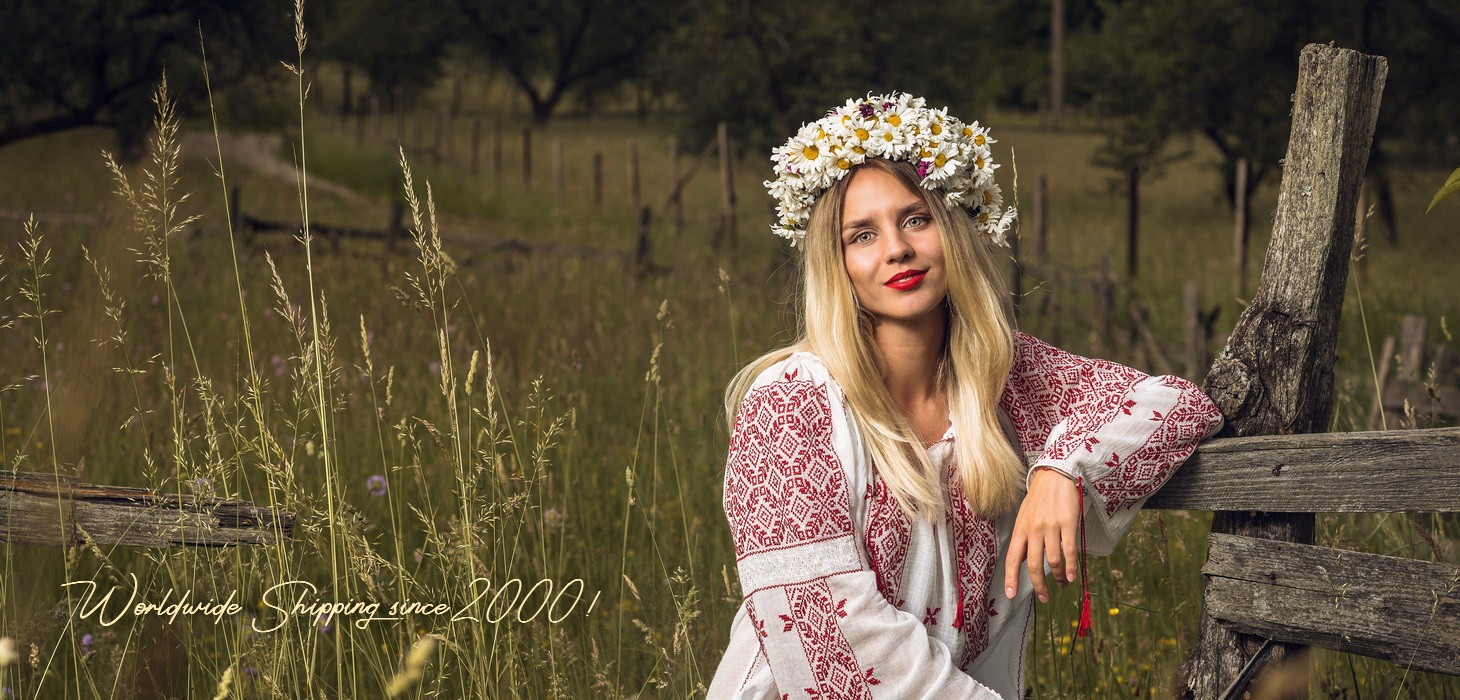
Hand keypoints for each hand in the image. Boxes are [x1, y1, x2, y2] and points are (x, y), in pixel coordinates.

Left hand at [1004, 466, 1081, 603]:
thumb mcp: (1025, 517)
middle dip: (1039, 585)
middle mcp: (1033, 529)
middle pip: (1034, 564)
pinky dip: (1070, 566)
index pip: (1013, 557)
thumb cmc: (1039, 498)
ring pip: (1053, 560)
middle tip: (1044, 598)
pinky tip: (1071, 576)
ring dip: (1058, 576)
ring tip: (1062, 584)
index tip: (1011, 594)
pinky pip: (1068, 550)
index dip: (1011, 577)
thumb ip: (1024, 538)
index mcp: (1020, 529)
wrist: (1055, 475)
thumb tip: (1023, 560)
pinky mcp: (1067, 523)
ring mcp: (1050, 526)